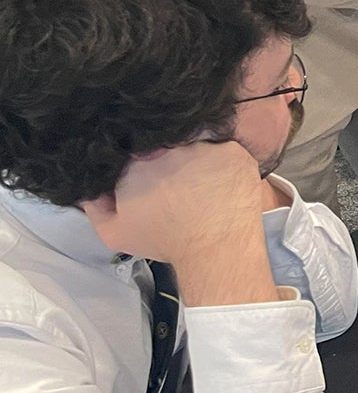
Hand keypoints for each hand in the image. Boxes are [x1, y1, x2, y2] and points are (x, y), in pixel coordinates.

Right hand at [83, 144, 282, 307]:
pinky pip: (226, 149)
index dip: (143, 163)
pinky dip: (223, 163)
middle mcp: (169, 148)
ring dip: (197, 158)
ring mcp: (204, 146)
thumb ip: (95, 206)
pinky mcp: (232, 151)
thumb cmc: (165, 241)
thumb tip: (90, 187)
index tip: (151, 177)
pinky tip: (221, 182)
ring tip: (200, 182)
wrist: (214, 249)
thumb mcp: (114, 232)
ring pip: (197, 143)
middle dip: (170, 159)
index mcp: (136, 163)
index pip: (135, 150)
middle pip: (167, 143)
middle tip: (178, 182)